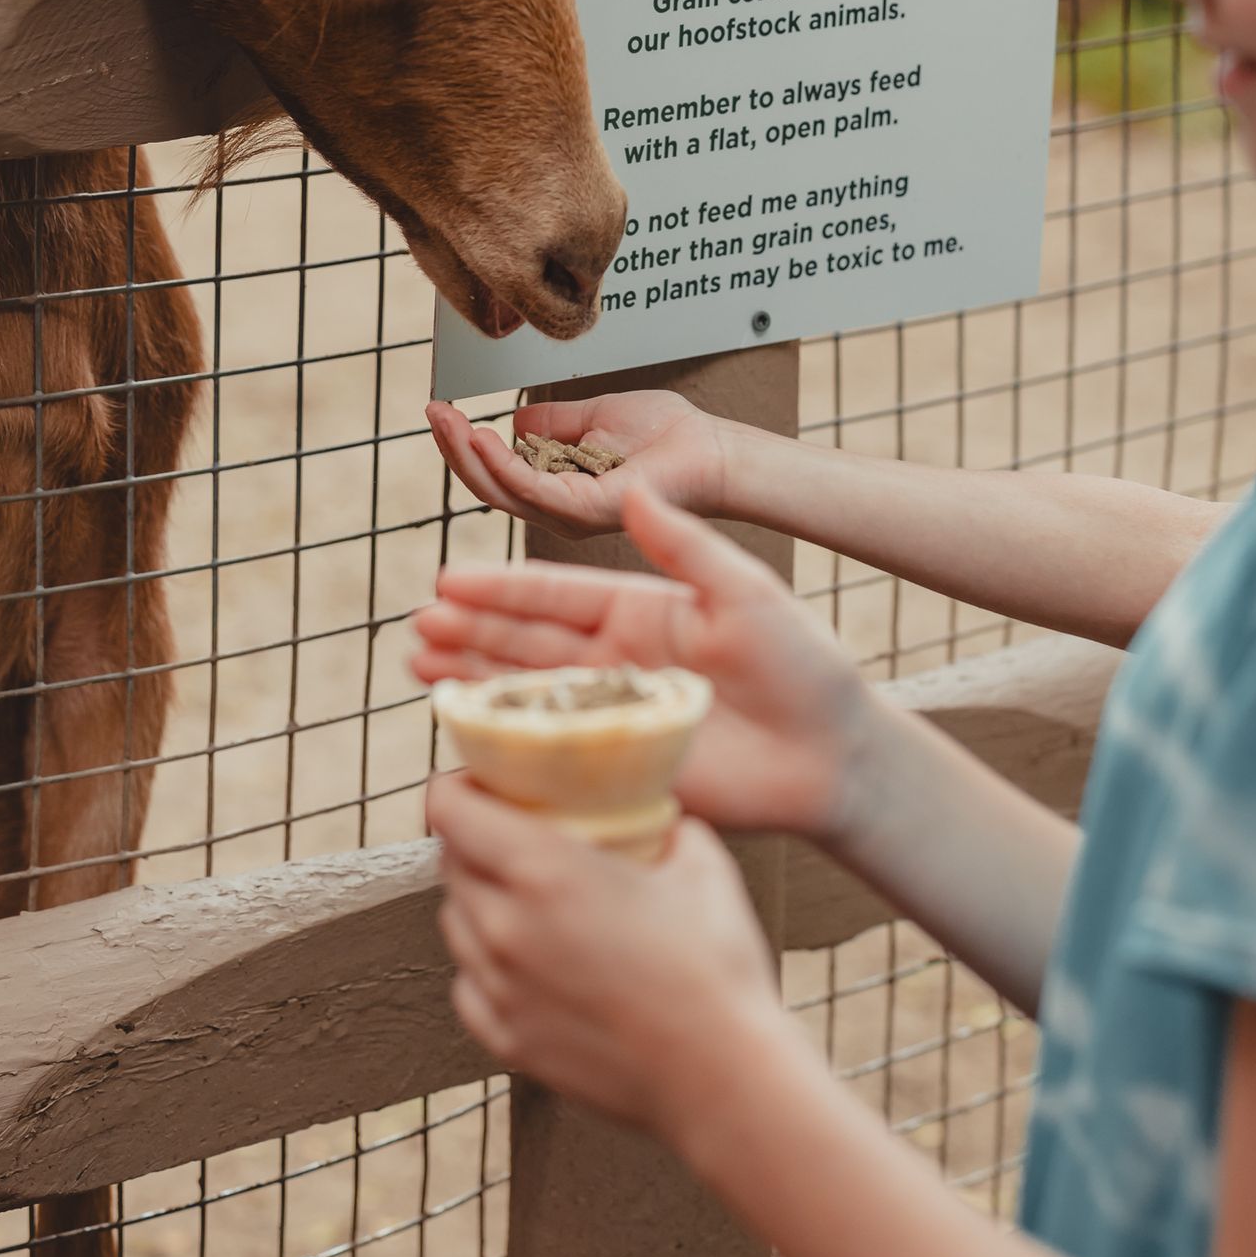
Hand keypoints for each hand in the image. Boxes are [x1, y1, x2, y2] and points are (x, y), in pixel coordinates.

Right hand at [414, 484, 872, 840]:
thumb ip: (686, 546)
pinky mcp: (621, 768)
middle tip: (419, 626)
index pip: (556, 595)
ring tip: (421, 666)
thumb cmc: (804, 666)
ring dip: (473, 678)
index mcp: (641, 611)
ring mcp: (614, 715)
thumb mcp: (746, 591)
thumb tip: (637, 488)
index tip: (450, 579)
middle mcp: (618, 660)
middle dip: (471, 632)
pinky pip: (553, 753)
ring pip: (529, 693)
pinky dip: (504, 741)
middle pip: (528, 643)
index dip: (502, 589)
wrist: (836, 754)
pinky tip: (463, 728)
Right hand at [425, 390, 724, 539]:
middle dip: (454, 449)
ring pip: (502, 492)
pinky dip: (503, 464)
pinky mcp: (587, 512)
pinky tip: (484, 435)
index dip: (465, 444)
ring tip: (448, 419)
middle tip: (432, 411)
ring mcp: (571, 515)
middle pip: (489, 487)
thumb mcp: (595, 417)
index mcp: (558, 490)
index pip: (496, 473)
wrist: (714, 449)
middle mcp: (558, 510)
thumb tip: (516, 421)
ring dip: (468, 453)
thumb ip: (554, 424)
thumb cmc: (666, 435)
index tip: (441, 408)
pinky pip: (533, 490)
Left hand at [430, 770, 788, 1138]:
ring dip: (478, 900)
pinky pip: (469, 985)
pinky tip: (529, 962)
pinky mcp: (508, 1042)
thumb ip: (664, 822)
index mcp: (543, 870)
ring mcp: (500, 989)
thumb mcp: (699, 860)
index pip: (449, 808)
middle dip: (472, 839)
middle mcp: (504, 925)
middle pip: (450, 861)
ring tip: (527, 899)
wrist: (723, 1078)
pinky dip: (486, 966)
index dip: (457, 785)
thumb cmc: (715, 967)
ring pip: (454, 922)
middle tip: (514, 833)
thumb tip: (658, 811)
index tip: (481, 781)